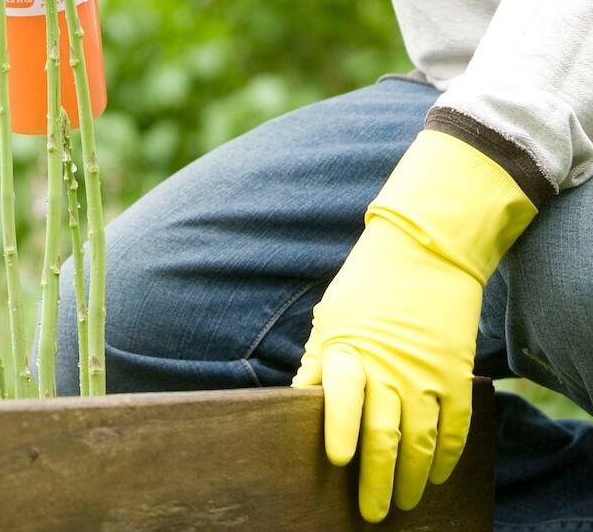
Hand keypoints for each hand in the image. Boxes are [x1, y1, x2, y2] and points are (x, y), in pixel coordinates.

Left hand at [293, 129, 536, 522]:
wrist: (425, 248)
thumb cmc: (367, 284)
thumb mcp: (331, 316)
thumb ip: (318, 361)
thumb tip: (297, 401)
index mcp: (349, 347)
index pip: (341, 395)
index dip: (339, 428)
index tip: (336, 460)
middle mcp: (388, 365)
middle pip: (383, 435)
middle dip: (377, 480)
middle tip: (370, 512)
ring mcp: (426, 373)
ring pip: (422, 443)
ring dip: (413, 480)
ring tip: (403, 503)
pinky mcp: (456, 373)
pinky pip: (455, 427)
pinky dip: (447, 457)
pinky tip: (437, 475)